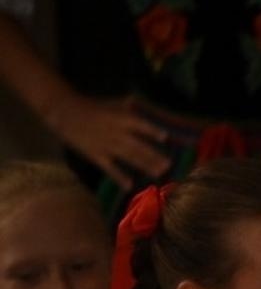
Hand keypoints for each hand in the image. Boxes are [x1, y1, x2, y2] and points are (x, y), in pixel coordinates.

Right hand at [43, 92, 169, 188]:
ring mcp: (105, 144)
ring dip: (144, 165)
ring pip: (128, 156)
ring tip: (158, 173)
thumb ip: (131, 107)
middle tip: (169, 165)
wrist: (64, 112)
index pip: (139, 123)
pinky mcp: (95, 154)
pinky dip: (119, 176)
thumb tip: (146, 106)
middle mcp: (115, 131)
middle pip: (137, 145)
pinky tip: (129, 185)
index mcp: (120, 117)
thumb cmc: (92, 107)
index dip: (152, 130)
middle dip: (154, 155)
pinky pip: (109, 167)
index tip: (166, 137)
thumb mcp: (113, 103)